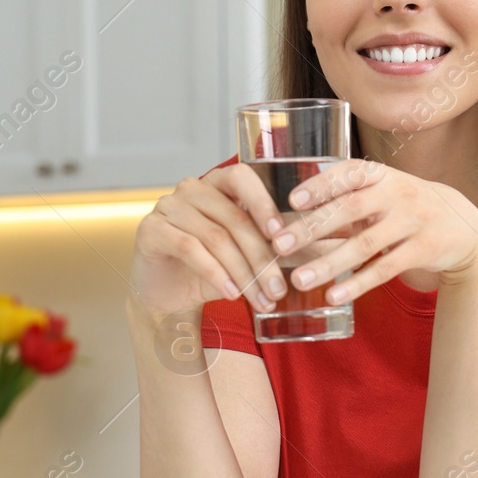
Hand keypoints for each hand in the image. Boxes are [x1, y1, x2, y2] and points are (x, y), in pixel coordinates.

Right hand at [131, 165, 291, 318]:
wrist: (169, 298)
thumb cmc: (213, 270)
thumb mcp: (249, 256)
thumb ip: (278, 247)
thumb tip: (326, 247)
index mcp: (217, 183)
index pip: (242, 178)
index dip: (263, 203)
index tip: (281, 235)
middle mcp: (191, 188)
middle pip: (234, 218)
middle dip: (261, 257)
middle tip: (279, 288)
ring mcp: (167, 206)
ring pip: (216, 237)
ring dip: (243, 273)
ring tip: (261, 299)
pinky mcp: (151, 230)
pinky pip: (190, 249)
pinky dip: (215, 274)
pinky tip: (231, 294)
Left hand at [268, 159, 477, 304]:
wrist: (463, 225)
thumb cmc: (406, 208)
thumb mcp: (382, 195)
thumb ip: (343, 203)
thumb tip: (291, 218)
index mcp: (382, 175)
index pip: (350, 173)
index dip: (322, 184)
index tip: (293, 200)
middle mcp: (398, 193)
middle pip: (351, 209)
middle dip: (313, 227)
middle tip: (280, 244)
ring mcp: (413, 221)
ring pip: (365, 244)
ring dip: (329, 263)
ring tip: (299, 279)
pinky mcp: (423, 250)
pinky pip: (385, 269)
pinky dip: (358, 283)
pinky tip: (334, 294)